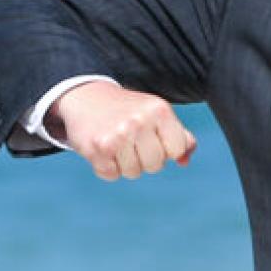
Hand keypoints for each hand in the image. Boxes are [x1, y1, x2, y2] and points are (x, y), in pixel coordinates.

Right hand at [49, 82, 195, 180]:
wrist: (86, 96)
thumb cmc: (129, 110)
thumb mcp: (157, 114)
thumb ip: (179, 136)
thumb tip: (184, 161)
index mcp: (160, 110)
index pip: (177, 150)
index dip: (165, 149)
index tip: (153, 137)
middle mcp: (139, 121)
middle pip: (156, 165)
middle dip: (145, 158)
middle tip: (131, 140)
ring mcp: (117, 135)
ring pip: (133, 172)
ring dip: (125, 163)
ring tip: (117, 143)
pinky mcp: (97, 148)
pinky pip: (111, 175)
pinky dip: (107, 167)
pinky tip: (103, 148)